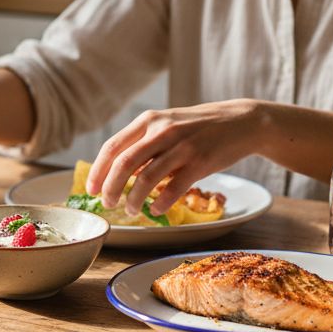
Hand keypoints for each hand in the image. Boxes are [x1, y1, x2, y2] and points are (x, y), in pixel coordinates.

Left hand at [86, 99, 266, 216]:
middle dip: (111, 188)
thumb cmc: (199, 127)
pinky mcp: (199, 163)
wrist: (241, 122)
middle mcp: (162, 131)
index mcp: (149, 121)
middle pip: (123, 164)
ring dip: (133, 200)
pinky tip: (155, 210)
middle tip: (108, 204)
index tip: (91, 189)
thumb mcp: (168, 124)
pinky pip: (172, 189)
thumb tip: (120, 173)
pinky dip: (159, 204)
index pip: (113, 147)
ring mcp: (181, 147)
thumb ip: (144, 143)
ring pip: (145, 179)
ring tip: (131, 210)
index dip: (98, 171)